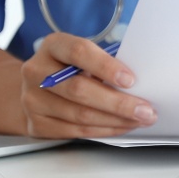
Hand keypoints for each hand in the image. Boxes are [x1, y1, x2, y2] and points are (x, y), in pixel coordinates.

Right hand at [19, 33, 154, 137]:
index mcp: (53, 46)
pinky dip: (104, 130)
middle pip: (79, 90)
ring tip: (140, 120)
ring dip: (116, 120)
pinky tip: (122, 126)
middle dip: (118, 103)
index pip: (78, 52)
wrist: (37, 90)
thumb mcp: (85, 56)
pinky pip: (76, 131)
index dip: (105, 66)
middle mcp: (37, 71)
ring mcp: (32, 99)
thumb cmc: (71, 69)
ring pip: (79, 115)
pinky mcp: (36, 124)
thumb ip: (106, 63)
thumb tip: (141, 82)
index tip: (130, 80)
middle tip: (146, 109)